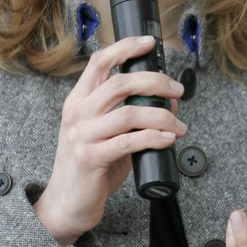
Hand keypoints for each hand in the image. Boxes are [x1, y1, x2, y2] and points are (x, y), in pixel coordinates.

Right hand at [34, 36, 185, 246]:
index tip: (149, 42)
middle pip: (119, 82)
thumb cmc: (90, 167)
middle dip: (155, 82)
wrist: (67, 204)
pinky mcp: (91, 158)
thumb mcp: (106, 133)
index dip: (125, 47)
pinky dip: (155, 138)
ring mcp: (82, 136)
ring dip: (162, 116)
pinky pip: (130, 142)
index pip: (99, 62)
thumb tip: (168, 99)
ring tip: (179, 125)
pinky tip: (168, 139)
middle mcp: (77, 114)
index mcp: (78, 101)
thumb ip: (130, 115)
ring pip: (129, 113)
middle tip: (177, 89)